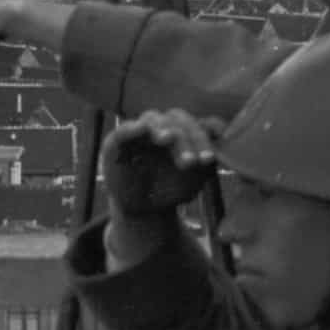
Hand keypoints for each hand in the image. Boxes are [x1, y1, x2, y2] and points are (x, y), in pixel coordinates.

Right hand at [101, 108, 225, 215]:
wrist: (143, 209)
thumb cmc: (171, 190)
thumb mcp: (192, 181)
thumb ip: (204, 166)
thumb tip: (212, 155)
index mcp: (183, 131)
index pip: (195, 125)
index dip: (203, 139)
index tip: (208, 160)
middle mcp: (162, 126)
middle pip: (177, 120)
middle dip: (186, 138)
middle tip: (190, 161)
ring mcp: (140, 131)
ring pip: (154, 120)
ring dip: (162, 129)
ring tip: (167, 139)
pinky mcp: (117, 140)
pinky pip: (124, 130)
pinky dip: (132, 128)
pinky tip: (141, 128)